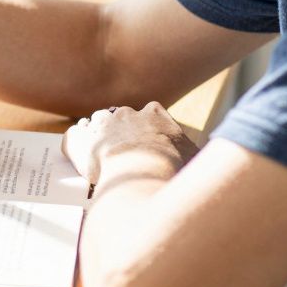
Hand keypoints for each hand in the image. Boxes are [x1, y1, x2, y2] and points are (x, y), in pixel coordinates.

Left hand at [61, 102, 198, 185]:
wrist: (142, 173)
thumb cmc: (174, 168)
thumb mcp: (198, 158)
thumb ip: (199, 154)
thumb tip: (213, 159)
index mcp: (155, 114)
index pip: (151, 113)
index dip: (148, 129)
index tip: (149, 143)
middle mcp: (126, 113)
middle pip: (120, 118)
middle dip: (121, 134)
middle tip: (125, 156)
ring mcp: (100, 124)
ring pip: (95, 126)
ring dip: (97, 140)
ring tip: (100, 160)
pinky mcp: (78, 140)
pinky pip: (72, 139)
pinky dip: (74, 148)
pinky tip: (78, 161)